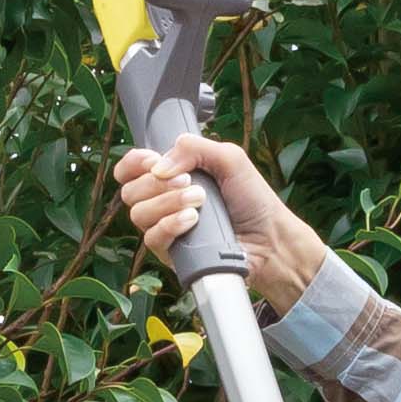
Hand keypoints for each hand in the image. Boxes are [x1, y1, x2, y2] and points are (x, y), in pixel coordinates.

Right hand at [111, 131, 328, 313]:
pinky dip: (170, 225)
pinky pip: (152, 238)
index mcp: (172, 176)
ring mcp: (165, 228)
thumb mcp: (230, 158)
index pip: (131, 168)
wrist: (269, 237)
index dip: (134, 163)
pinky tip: (193, 221)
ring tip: (199, 201)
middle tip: (189, 183)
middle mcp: (163, 202)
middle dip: (156, 183)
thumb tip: (158, 166)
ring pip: (138, 214)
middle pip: (131, 191)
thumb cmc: (252, 199)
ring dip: (168, 203)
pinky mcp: (170, 253)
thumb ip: (194, 147)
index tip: (153, 161)